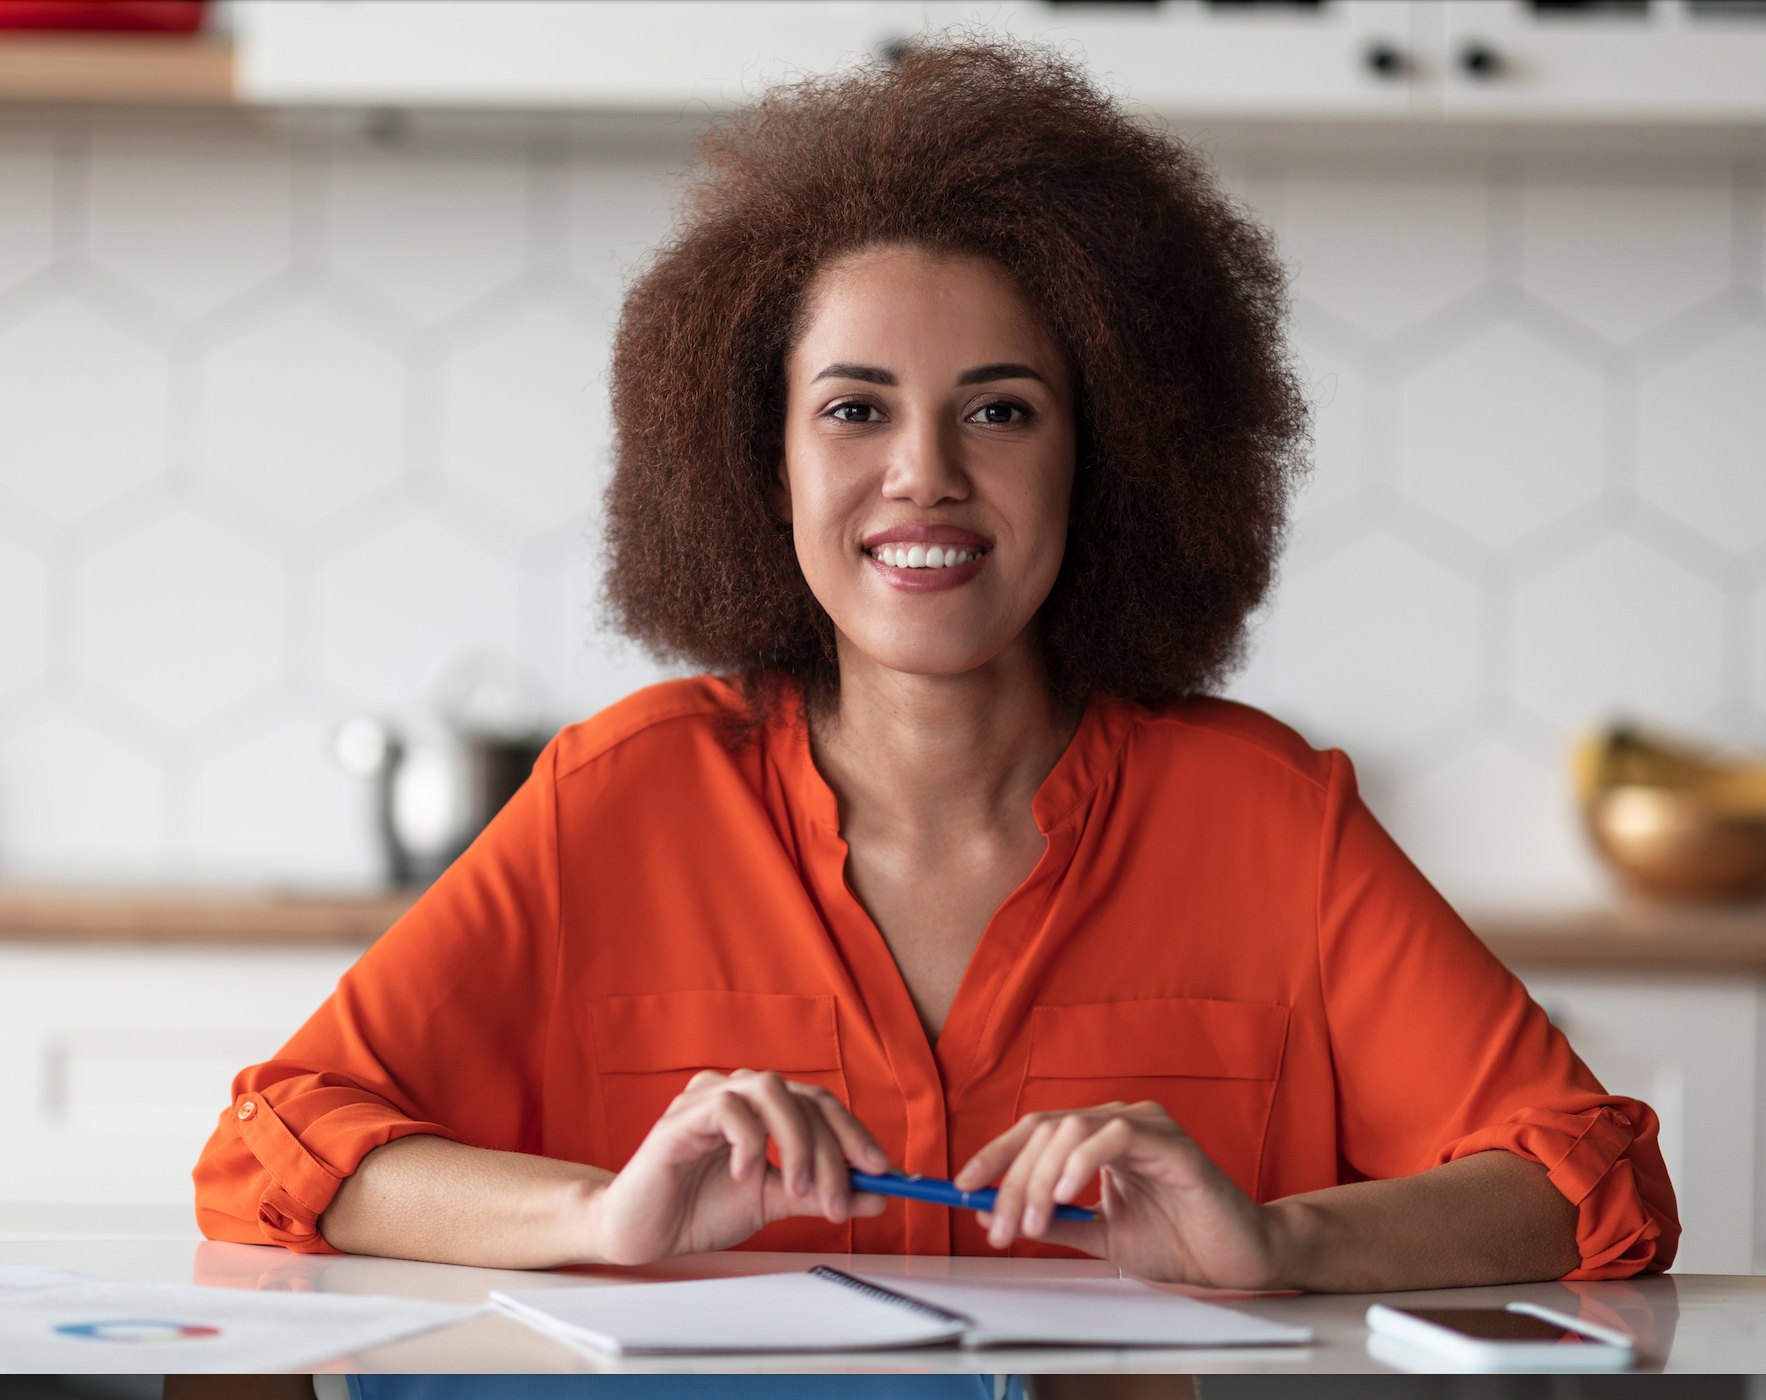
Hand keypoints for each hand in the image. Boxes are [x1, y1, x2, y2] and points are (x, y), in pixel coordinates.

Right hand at [587, 1069, 889, 1264]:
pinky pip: (728, 1109)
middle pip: (803, 1097)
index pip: (819, 1104)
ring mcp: (707, 1099)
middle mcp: (737, 1093)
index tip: (881, 1170)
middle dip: (831, 1149)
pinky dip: (748, 1143)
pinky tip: (743, 1176)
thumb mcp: (773, 1203)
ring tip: (796, 1188)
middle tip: (840, 1198)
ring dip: (797, 1142)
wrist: (640, 1233)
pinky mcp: (679, 1119)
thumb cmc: (697, 1209)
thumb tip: (877, 1194)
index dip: (853, 1133)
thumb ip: (820, 1195)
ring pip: (771, 1090)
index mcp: (760, 1109)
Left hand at [953, 1101, 1283, 1287]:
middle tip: (1000, 1227)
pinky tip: (1070, 1195)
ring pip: (1071, 1130)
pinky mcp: (1172, 1143)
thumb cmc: (1179, 1240)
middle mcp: (1119, 1121)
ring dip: (1042, 1180)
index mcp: (1099, 1138)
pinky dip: (1084, 1162)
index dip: (994, 1155)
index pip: (1034, 1132)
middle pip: (1045, 1131)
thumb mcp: (1098, 1236)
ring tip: (1034, 1224)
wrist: (1238, 1258)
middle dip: (1013, 1181)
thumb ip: (1052, 1221)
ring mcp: (1146, 1126)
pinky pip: (1116, 1136)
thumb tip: (989, 1210)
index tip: (960, 1185)